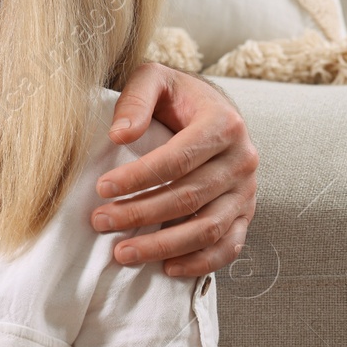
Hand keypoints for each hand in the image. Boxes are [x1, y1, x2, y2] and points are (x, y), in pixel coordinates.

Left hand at [94, 63, 258, 276]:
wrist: (209, 109)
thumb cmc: (175, 96)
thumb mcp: (153, 78)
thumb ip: (136, 98)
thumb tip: (119, 134)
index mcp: (223, 124)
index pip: (177, 159)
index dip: (138, 177)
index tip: (101, 188)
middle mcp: (242, 160)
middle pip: (189, 197)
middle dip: (140, 214)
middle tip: (100, 222)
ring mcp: (246, 191)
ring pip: (208, 228)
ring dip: (164, 245)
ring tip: (122, 253)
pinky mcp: (245, 214)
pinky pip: (230, 246)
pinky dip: (201, 263)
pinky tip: (166, 268)